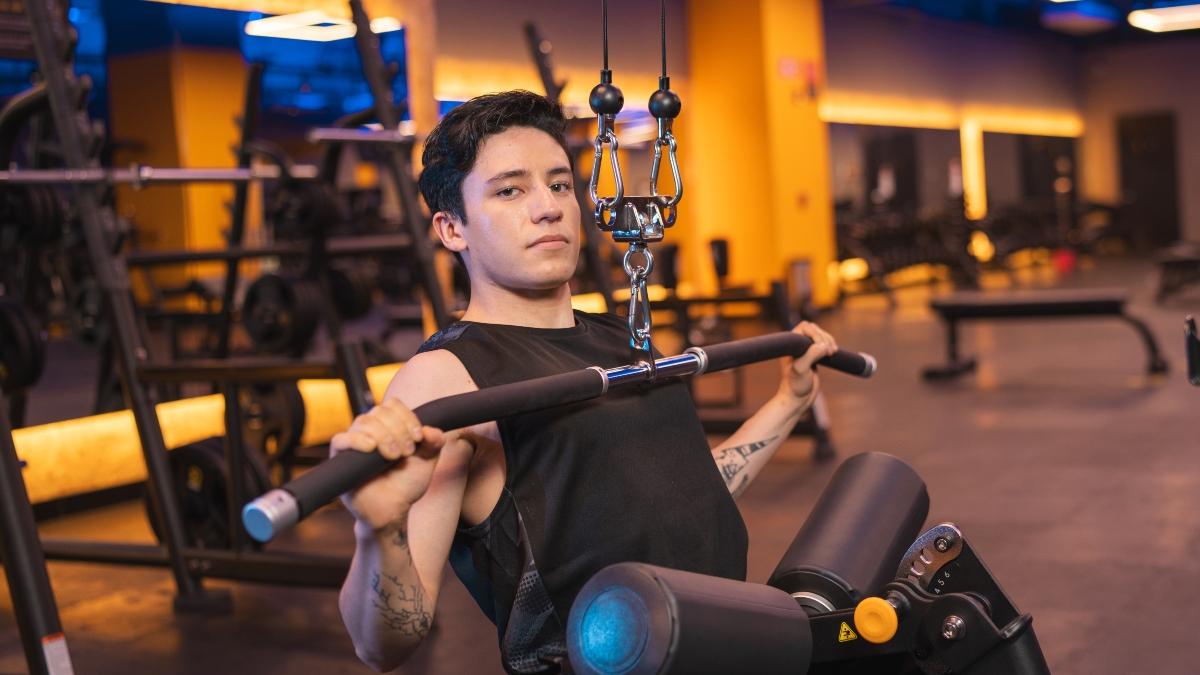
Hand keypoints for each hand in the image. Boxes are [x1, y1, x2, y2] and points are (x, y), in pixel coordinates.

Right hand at [330, 398, 446, 531]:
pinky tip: (371, 448)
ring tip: (393, 456)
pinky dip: (357, 440)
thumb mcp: (427, 461)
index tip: (419, 438)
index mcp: (388, 426)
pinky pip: (340, 439)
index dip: (407, 417)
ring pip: (363, 422)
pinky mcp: (339, 459)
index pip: (393, 405)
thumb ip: (434, 443)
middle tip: (407, 452)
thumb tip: (431, 430)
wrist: (392, 510)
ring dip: (383, 435)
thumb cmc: (406, 484)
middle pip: (379, 412)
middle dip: (398, 430)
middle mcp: (369, 430)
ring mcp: (353, 443)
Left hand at [779, 321, 837, 404]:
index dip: (816, 333)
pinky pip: (824, 345)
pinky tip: (834, 353)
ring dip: (829, 341)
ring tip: (833, 352)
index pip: (805, 327)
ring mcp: (806, 350)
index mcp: (791, 345)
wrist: (798, 399)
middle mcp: (797, 345)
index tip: (823, 348)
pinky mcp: (814, 357)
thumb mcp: (801, 370)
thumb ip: (810, 355)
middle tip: (830, 352)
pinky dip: (830, 346)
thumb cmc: (795, 385)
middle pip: (814, 329)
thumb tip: (823, 346)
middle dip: (825, 337)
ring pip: (820, 336)